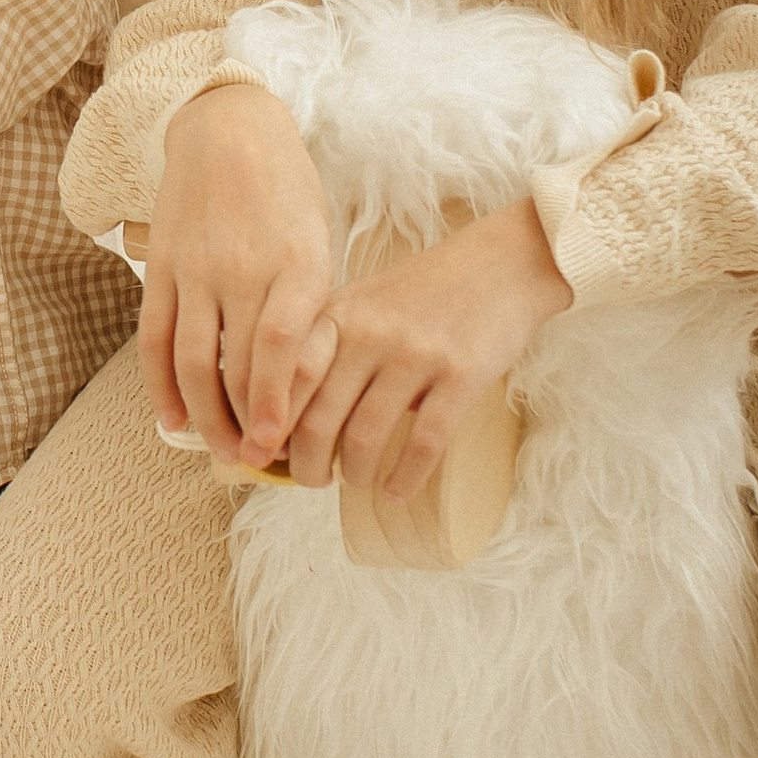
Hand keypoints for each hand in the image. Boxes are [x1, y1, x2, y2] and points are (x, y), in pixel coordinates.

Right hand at [139, 83, 334, 467]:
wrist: (229, 128)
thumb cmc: (286, 191)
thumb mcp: (316, 241)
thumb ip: (309, 307)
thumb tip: (302, 384)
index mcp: (298, 263)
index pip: (280, 349)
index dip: (277, 404)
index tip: (279, 445)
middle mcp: (244, 269)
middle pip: (236, 366)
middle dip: (244, 424)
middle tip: (251, 461)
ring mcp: (197, 267)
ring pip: (192, 360)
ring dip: (203, 414)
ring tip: (215, 447)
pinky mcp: (162, 265)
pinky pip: (154, 336)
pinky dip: (159, 382)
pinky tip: (171, 416)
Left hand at [280, 201, 572, 497]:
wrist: (499, 265)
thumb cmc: (421, 294)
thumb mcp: (360, 304)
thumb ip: (323, 349)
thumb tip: (281, 422)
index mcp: (336, 316)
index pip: (285, 380)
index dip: (266, 426)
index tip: (258, 457)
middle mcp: (368, 334)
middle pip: (318, 421)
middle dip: (306, 465)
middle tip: (310, 480)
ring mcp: (415, 355)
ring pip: (365, 439)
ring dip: (354, 475)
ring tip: (355, 481)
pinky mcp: (460, 376)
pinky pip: (423, 444)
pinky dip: (404, 479)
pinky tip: (395, 492)